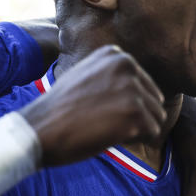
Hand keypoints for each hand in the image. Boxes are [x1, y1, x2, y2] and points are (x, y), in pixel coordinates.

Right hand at [20, 45, 165, 165]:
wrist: (40, 129)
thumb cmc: (61, 110)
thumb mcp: (87, 77)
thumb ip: (113, 76)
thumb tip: (142, 89)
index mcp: (116, 55)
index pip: (144, 85)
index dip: (125, 105)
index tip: (99, 108)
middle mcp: (127, 65)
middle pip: (154, 101)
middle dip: (134, 117)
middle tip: (102, 121)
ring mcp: (132, 88)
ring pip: (156, 118)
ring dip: (135, 129)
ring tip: (105, 128)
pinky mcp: (135, 113)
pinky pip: (153, 133)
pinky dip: (135, 141)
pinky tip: (109, 136)